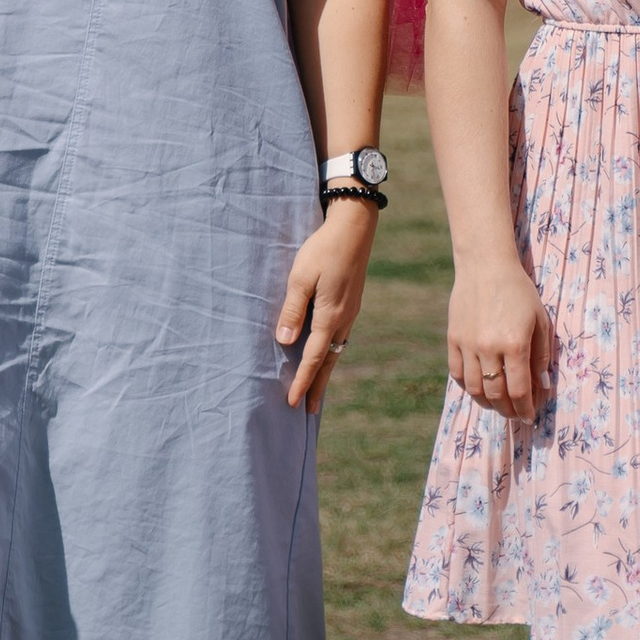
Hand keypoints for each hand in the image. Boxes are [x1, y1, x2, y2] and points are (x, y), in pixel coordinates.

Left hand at [274, 202, 374, 411]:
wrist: (355, 228)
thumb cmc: (323, 250)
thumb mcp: (300, 277)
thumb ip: (292, 309)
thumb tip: (285, 341)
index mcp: (330, 316)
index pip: (313, 357)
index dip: (302, 381)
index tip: (292, 402)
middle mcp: (343, 319)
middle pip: (328, 361)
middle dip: (318, 386)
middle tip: (308, 410)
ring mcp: (350, 312)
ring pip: (336, 349)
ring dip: (325, 370)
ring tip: (316, 388)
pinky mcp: (351, 303)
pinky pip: (340, 336)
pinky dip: (330, 352)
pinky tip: (325, 352)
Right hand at [446, 247, 550, 422]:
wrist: (485, 265)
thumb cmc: (519, 291)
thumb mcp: (539, 320)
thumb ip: (541, 355)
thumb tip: (542, 386)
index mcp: (515, 344)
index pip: (520, 391)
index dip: (525, 408)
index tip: (529, 416)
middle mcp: (489, 348)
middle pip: (496, 395)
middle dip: (508, 410)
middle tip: (515, 413)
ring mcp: (468, 344)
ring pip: (475, 388)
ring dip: (487, 402)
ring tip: (497, 404)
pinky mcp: (453, 339)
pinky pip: (457, 373)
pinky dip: (468, 386)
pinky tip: (478, 386)